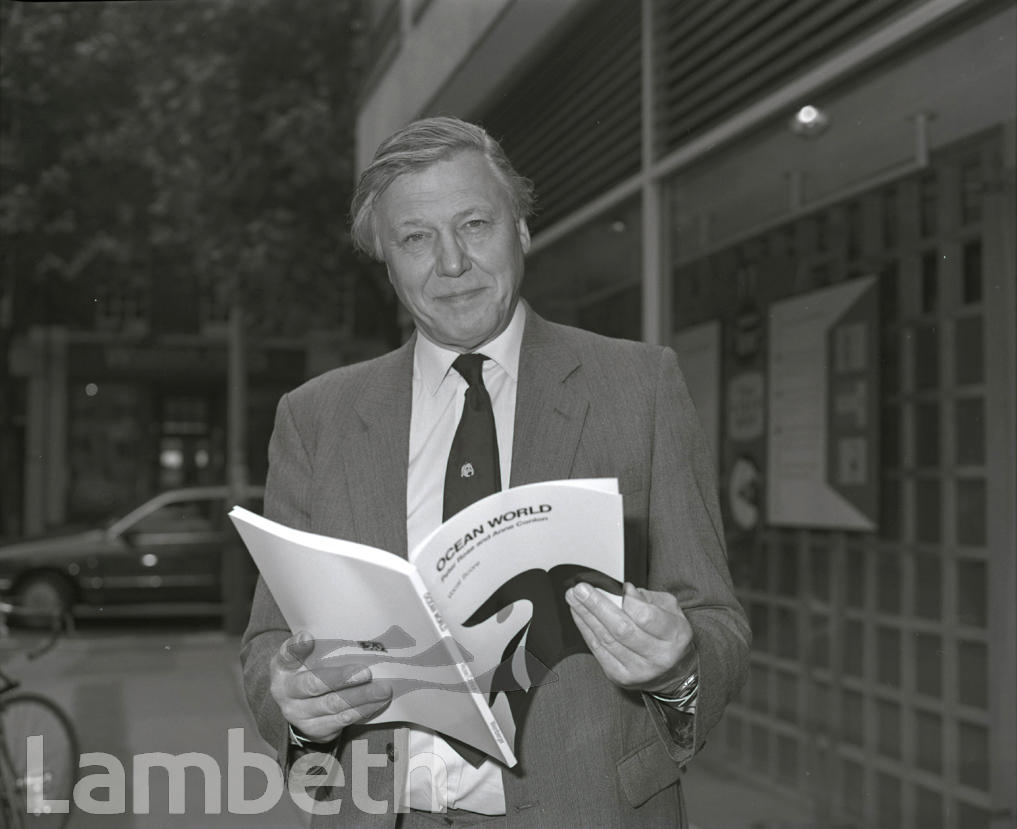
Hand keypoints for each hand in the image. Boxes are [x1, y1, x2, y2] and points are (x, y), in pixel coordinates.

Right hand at [269, 631, 392, 742]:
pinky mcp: (316, 731)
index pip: (286, 655)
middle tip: (366, 672)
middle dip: (342, 679)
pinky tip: (377, 703)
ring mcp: (300, 717)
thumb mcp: (299, 656)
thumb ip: (303, 645)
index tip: (309, 638)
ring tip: (383, 690)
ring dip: (360, 698)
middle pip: (315, 685)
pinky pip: (342, 722)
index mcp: (282, 669)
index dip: (297, 648)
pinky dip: (362, 712)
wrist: (299, 703)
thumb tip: (306, 635)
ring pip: (333, 707)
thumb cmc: (304, 670)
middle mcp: (286, 695)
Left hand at [565, 582, 695, 694]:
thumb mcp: (671, 611)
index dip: (626, 602)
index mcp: (674, 636)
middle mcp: (658, 657)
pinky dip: (586, 630)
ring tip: (573, 598)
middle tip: (580, 589)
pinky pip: (598, 651)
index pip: (646, 617)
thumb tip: (624, 590)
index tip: (612, 587)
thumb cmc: (670, 636)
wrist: (674, 674)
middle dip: (597, 606)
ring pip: (606, 640)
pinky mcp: (620, 677)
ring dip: (586, 616)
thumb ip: (648, 598)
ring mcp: (638, 670)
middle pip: (621, 629)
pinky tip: (579, 615)